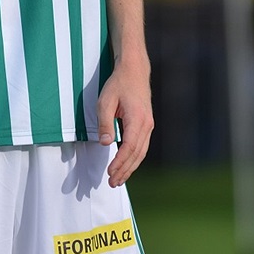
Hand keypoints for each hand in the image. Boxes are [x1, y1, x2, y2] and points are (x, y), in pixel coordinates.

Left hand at [97, 55, 153, 186]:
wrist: (134, 70)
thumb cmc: (119, 84)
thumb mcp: (106, 101)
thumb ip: (105, 122)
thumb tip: (105, 143)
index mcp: (138, 119)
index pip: (129, 147)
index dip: (120, 162)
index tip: (110, 173)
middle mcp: (147, 124)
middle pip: (137, 154)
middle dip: (125, 170)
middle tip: (112, 183)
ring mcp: (149, 125)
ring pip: (141, 152)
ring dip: (130, 167)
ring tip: (118, 179)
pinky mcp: (147, 124)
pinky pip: (142, 146)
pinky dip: (134, 158)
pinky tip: (126, 164)